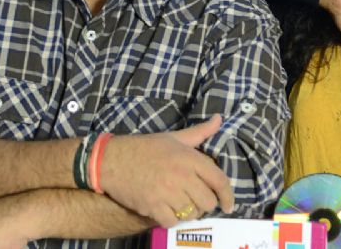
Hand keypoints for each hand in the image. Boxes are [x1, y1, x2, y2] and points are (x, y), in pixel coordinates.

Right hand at [100, 115, 233, 227]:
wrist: (112, 160)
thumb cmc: (145, 148)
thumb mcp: (173, 137)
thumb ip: (199, 132)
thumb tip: (220, 119)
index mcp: (188, 158)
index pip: (218, 180)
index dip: (228, 195)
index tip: (229, 205)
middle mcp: (180, 176)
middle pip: (207, 201)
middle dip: (205, 203)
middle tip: (197, 200)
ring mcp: (166, 193)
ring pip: (192, 213)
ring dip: (189, 211)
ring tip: (183, 204)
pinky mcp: (152, 207)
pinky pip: (173, 222)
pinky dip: (173, 219)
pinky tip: (169, 211)